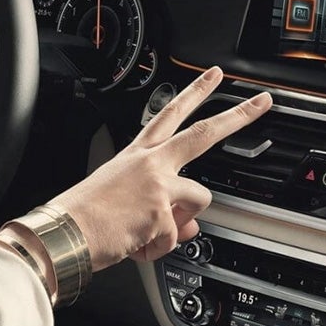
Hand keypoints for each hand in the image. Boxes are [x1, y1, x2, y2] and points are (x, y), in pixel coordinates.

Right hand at [53, 66, 272, 270]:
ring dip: (180, 222)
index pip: (170, 115)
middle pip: (203, 133)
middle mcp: (150, 163)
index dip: (194, 93)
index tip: (213, 77)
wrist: (63, 233)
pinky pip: (176, 237)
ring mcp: (158, 184)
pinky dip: (158, 249)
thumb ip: (164, 206)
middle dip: (237, 116)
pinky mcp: (161, 210)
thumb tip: (188, 223)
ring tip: (146, 230)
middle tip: (262, 101)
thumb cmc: (84, 217)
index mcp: (137, 155)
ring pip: (200, 200)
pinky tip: (135, 244)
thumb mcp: (126, 203)